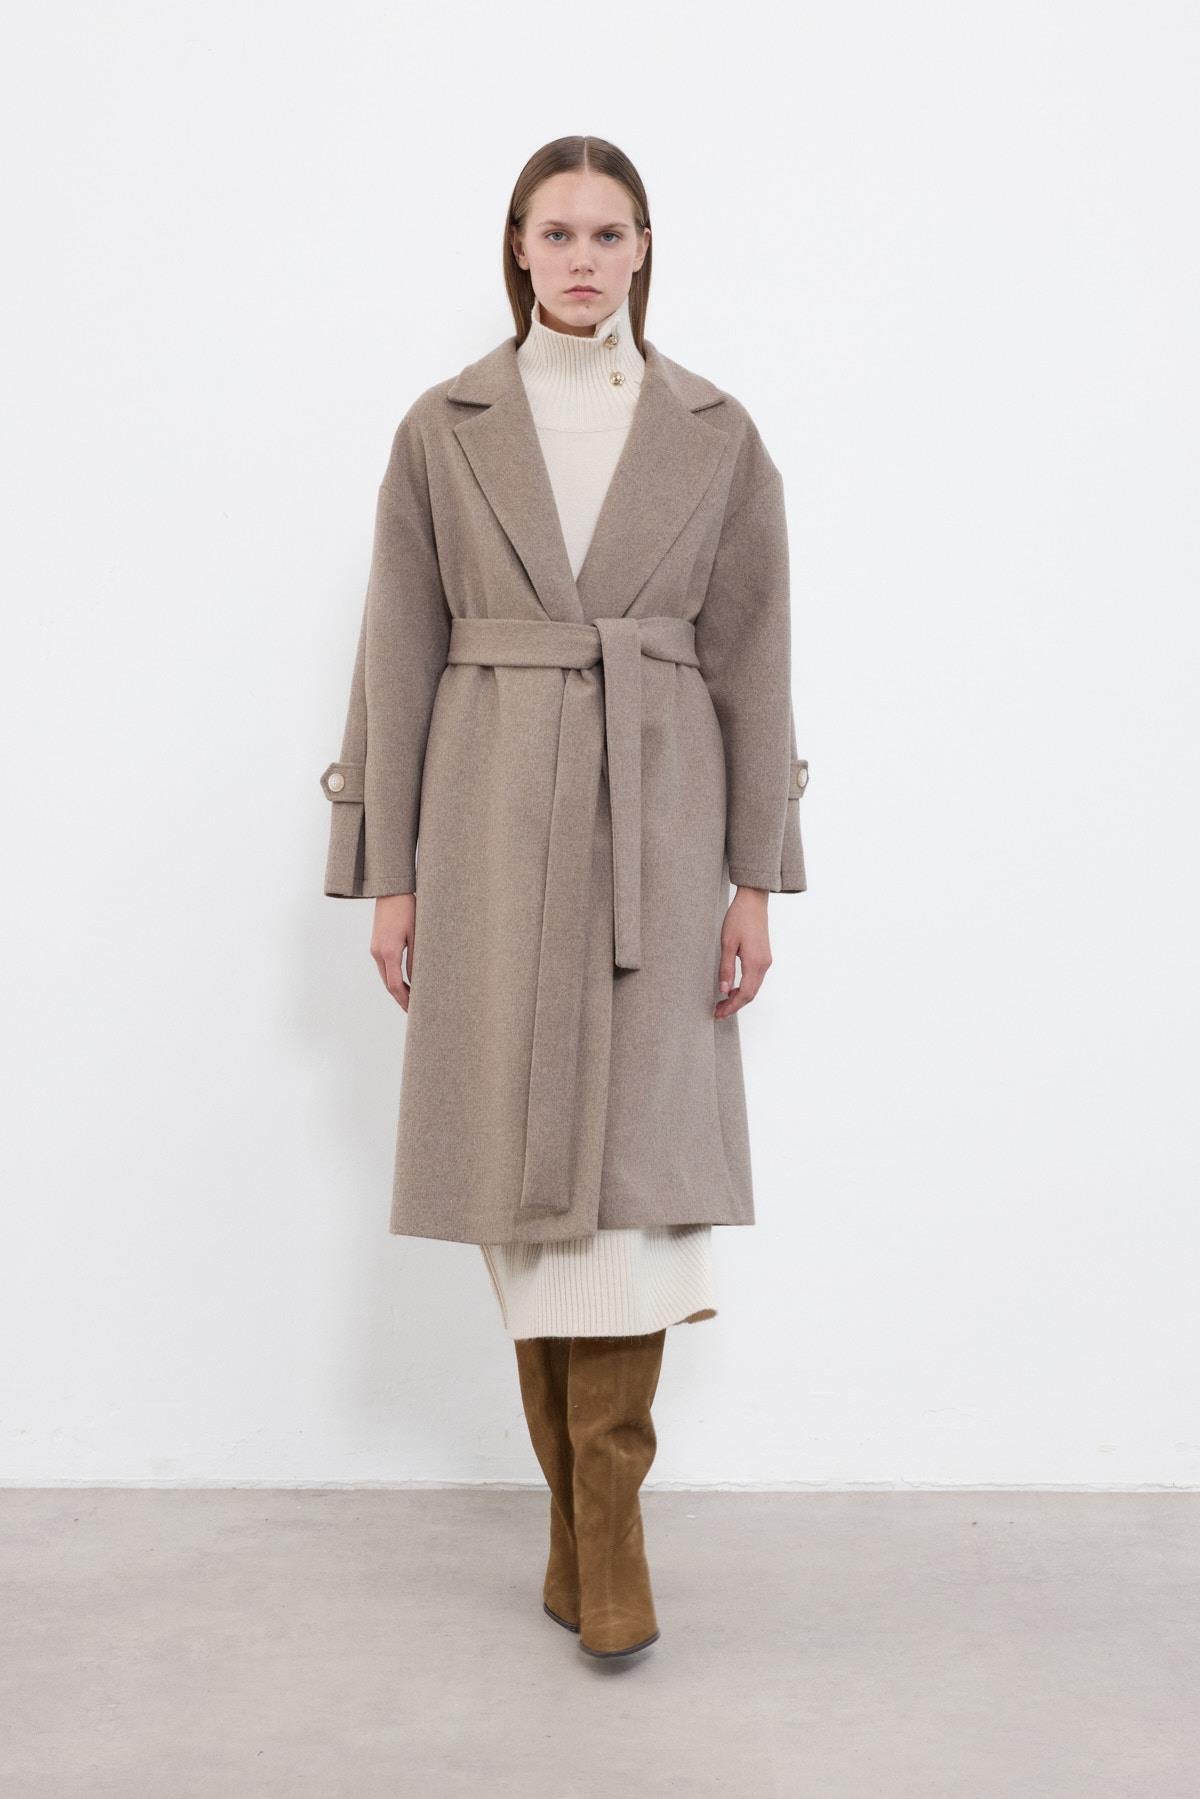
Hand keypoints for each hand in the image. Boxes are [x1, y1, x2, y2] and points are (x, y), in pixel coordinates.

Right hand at [371, 893, 416, 1010]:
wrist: (391, 890)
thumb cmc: (408, 909)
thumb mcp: (417, 935)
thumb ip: (417, 959)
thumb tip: (419, 981)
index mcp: (389, 952)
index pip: (395, 986)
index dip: (405, 1001)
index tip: (414, 1011)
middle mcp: (378, 953)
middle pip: (388, 984)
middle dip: (401, 999)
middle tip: (414, 1011)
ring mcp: (375, 949)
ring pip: (385, 976)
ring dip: (397, 989)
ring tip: (412, 999)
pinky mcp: (376, 944)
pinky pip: (384, 967)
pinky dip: (393, 977)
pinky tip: (404, 981)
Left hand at [714, 886, 770, 1017]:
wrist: (754, 901)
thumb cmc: (739, 918)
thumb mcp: (727, 943)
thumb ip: (726, 968)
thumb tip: (724, 990)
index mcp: (754, 963)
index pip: (744, 994)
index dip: (732, 1007)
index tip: (719, 1013)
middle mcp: (764, 964)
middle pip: (751, 994)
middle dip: (735, 1005)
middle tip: (718, 1012)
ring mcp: (766, 961)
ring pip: (754, 987)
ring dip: (739, 998)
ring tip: (722, 1002)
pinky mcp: (764, 956)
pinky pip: (756, 979)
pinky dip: (745, 988)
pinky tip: (733, 988)